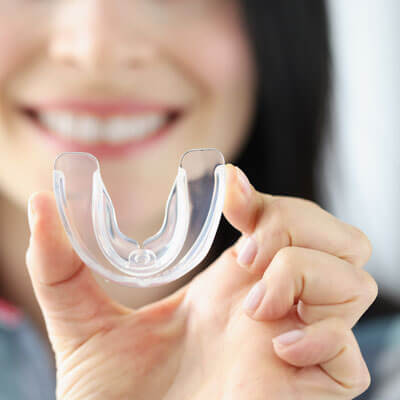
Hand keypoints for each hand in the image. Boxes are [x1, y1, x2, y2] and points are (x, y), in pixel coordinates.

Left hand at [26, 165, 376, 399]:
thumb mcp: (86, 327)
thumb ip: (61, 267)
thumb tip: (43, 204)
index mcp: (231, 286)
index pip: (281, 218)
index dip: (265, 195)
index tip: (230, 189)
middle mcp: (272, 306)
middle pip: (334, 237)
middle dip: (296, 224)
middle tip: (245, 253)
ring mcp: (298, 345)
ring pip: (355, 278)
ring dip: (306, 273)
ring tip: (254, 303)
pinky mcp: (312, 390)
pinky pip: (350, 350)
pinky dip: (323, 336)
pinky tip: (278, 348)